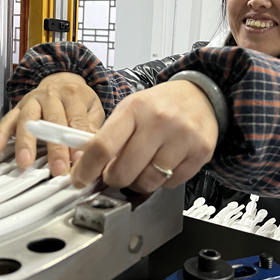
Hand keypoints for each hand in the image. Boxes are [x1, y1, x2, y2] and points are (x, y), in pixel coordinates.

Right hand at [0, 72, 104, 174]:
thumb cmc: (78, 98)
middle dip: (54, 147)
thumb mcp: (93, 107)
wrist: (62, 79)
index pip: (76, 119)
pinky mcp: (17, 107)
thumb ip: (92, 124)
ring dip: (25, 142)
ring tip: (25, 161)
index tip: (79, 159)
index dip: (77, 140)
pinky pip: (6, 120)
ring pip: (27, 120)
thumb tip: (92, 144)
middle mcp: (50, 95)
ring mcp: (32, 100)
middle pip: (52, 121)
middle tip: (57, 167)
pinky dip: (0, 135)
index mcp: (72, 94)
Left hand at [71, 80, 218, 192]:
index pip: (103, 146)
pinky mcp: (200, 152)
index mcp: (135, 108)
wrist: (200, 96)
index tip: (80, 179)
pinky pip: (170, 184)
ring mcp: (182, 138)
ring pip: (148, 182)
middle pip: (124, 171)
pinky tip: (165, 163)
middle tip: (116, 173)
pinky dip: (163, 180)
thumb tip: (86, 167)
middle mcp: (160, 121)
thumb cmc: (160, 105)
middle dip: (114, 179)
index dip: (87, 169)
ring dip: (139, 182)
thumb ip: (108, 136)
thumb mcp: (130, 110)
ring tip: (144, 166)